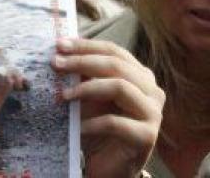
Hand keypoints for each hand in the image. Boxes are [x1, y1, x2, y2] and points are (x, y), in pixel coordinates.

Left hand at [52, 38, 164, 177]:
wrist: (110, 169)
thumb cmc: (98, 130)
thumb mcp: (89, 98)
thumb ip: (83, 75)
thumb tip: (60, 51)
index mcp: (140, 76)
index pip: (114, 51)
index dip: (86, 46)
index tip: (60, 44)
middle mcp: (151, 90)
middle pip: (117, 65)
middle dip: (82, 62)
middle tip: (56, 64)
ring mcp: (153, 112)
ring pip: (120, 87)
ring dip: (86, 88)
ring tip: (63, 96)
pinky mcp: (147, 136)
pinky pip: (115, 123)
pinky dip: (92, 123)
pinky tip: (76, 127)